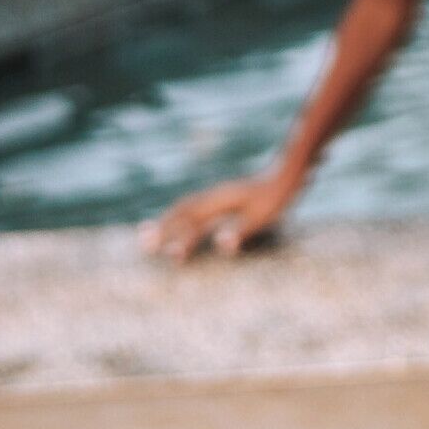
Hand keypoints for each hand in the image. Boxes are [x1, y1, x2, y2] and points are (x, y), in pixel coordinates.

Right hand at [145, 171, 294, 261]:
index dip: (180, 240)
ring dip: (166, 219)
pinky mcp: (220, 196)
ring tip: (149, 230)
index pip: (193, 224)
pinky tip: (178, 220)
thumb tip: (222, 246)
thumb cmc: (275, 197)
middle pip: (180, 213)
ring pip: (183, 207)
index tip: (168, 256)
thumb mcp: (262, 216)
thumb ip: (241, 230)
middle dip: (162, 228)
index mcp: (219, 202)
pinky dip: (178, 214)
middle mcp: (212, 197)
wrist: (285, 172)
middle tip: (142, 243)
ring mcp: (215, 195)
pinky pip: (191, 206)